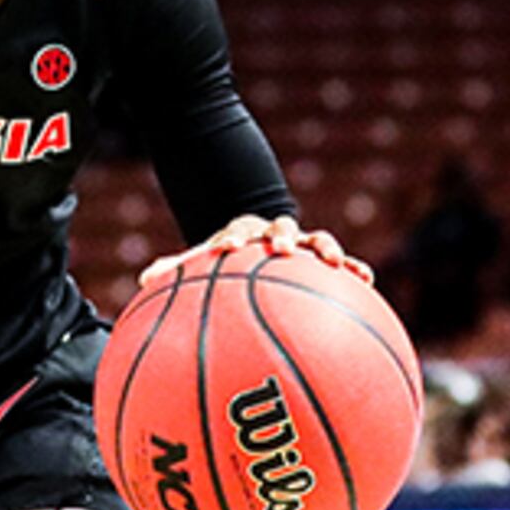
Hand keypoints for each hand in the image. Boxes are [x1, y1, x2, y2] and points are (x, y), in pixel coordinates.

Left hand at [139, 213, 362, 289]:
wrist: (257, 243)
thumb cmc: (226, 262)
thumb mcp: (202, 264)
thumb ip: (177, 270)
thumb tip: (142, 281)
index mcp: (243, 233)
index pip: (236, 231)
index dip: (231, 239)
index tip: (225, 250)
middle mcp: (274, 233)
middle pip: (281, 228)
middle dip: (282, 237)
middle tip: (282, 250)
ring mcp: (302, 243)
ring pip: (317, 239)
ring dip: (326, 248)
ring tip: (335, 263)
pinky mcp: (322, 259)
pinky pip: (342, 263)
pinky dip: (354, 268)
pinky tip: (367, 281)